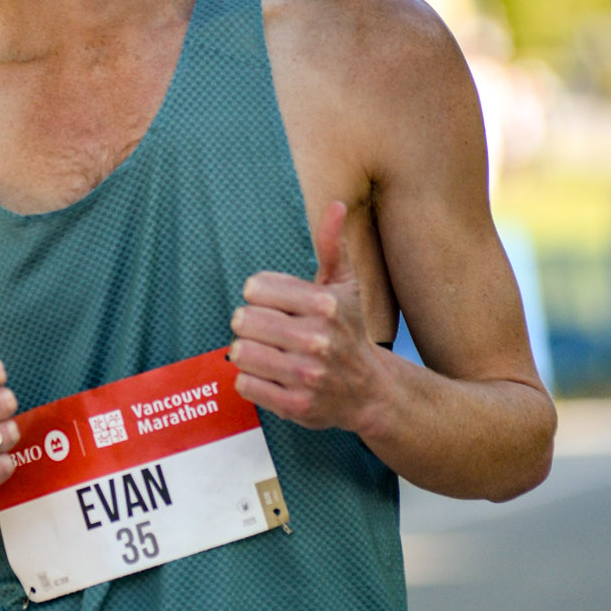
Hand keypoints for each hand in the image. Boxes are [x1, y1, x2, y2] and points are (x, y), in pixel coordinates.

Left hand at [228, 201, 382, 431]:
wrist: (369, 391)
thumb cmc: (348, 331)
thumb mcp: (344, 287)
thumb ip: (332, 246)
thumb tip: (335, 205)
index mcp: (325, 305)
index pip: (255, 288)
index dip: (259, 295)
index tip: (275, 304)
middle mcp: (317, 340)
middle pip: (244, 320)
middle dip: (250, 324)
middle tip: (267, 331)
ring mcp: (306, 375)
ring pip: (240, 352)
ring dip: (248, 352)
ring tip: (267, 352)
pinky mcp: (295, 405)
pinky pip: (244, 384)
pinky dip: (251, 379)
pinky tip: (271, 376)